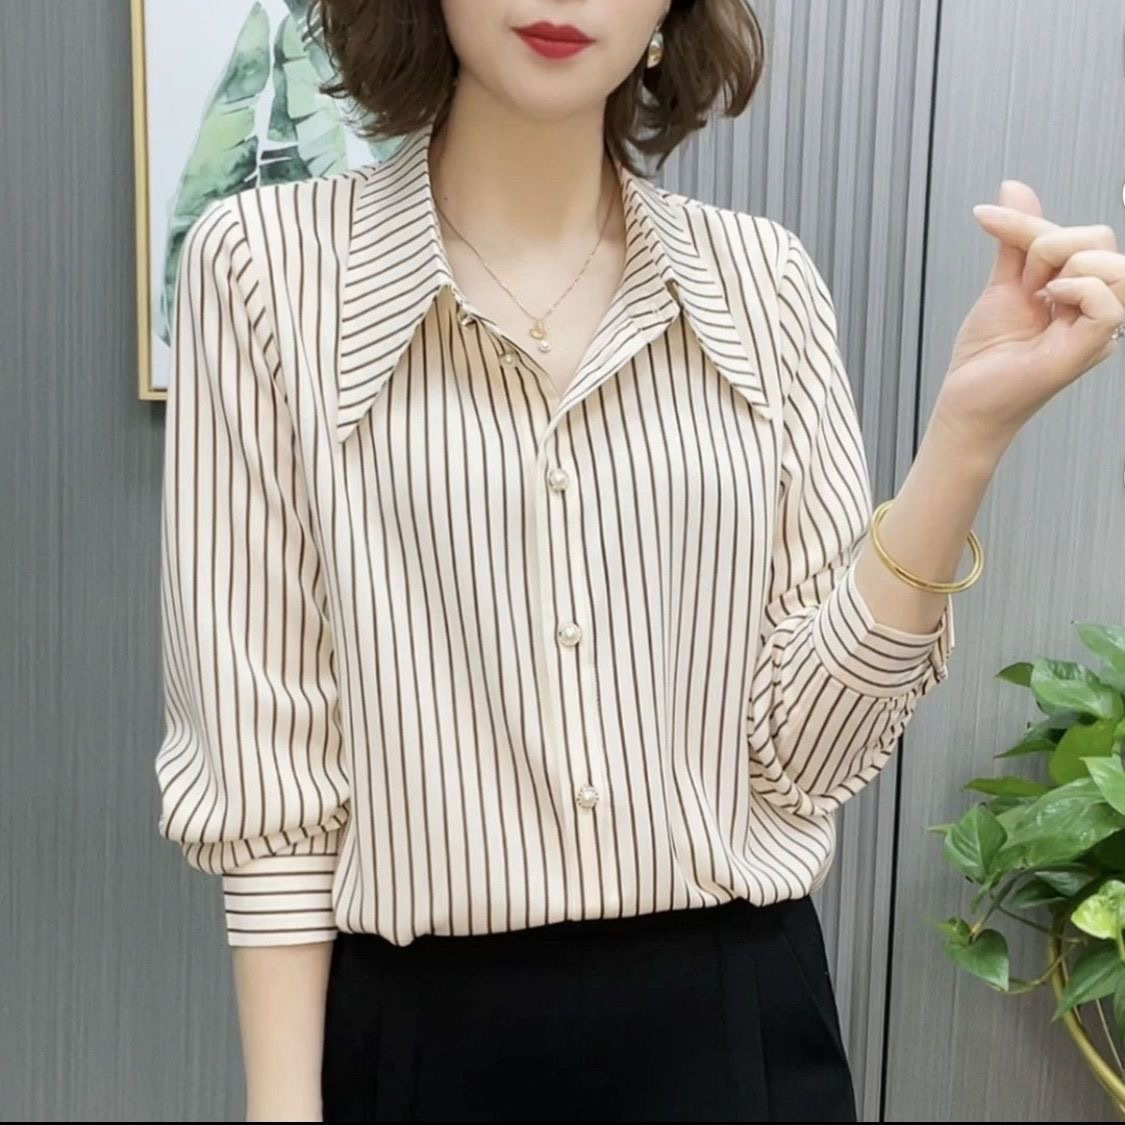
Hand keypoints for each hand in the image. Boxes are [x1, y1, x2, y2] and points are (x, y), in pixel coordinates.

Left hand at [931, 179, 1123, 456]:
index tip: (983, 217)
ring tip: (1034, 299)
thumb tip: (1014, 186)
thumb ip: (1015, 239)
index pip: (1082, 235)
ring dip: (1059, 266)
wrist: (965, 400)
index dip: (1029, 223)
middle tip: (1021, 285)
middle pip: (1099, 240)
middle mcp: (1097, 308)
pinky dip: (1075, 289)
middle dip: (1047, 246)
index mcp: (1082, 292)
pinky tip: (1046, 304)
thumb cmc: (986, 355)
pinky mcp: (1088, 348)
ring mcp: (1098, 329)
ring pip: (1112, 265)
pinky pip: (1108, 301)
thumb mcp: (1002, 285)